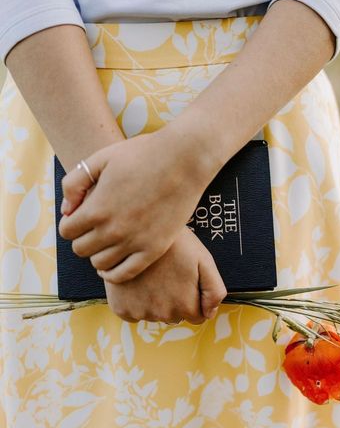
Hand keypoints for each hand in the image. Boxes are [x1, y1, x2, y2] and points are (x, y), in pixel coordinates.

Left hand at [58, 123, 216, 283]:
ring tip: (108, 241)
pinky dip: (114, 274)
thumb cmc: (144, 154)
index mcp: (96, 208)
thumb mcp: (102, 158)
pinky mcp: (154, 249)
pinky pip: (125, 274)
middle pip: (81, 249)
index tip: (81, 216)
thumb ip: (75, 182)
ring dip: (99, 254)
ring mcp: (134, 242)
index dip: (71, 222)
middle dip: (83, 238)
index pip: (67, 231)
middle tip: (96, 227)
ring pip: (100, 264)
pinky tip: (114, 263)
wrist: (185, 159)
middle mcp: (113, 230)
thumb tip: (66, 210)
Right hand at [103, 226, 227, 322]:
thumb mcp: (204, 260)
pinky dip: (136, 300)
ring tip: (153, 274)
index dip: (194, 297)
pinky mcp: (120, 307)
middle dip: (175, 299)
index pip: (197, 316)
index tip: (186, 279)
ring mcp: (140, 312)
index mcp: (186, 306)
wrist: (139, 229)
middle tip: (169, 272)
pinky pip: (133, 312)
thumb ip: (214, 291)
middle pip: (175, 315)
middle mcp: (163, 315)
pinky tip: (139, 281)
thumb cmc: (175, 243)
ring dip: (155, 299)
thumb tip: (210, 314)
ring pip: (154, 313)